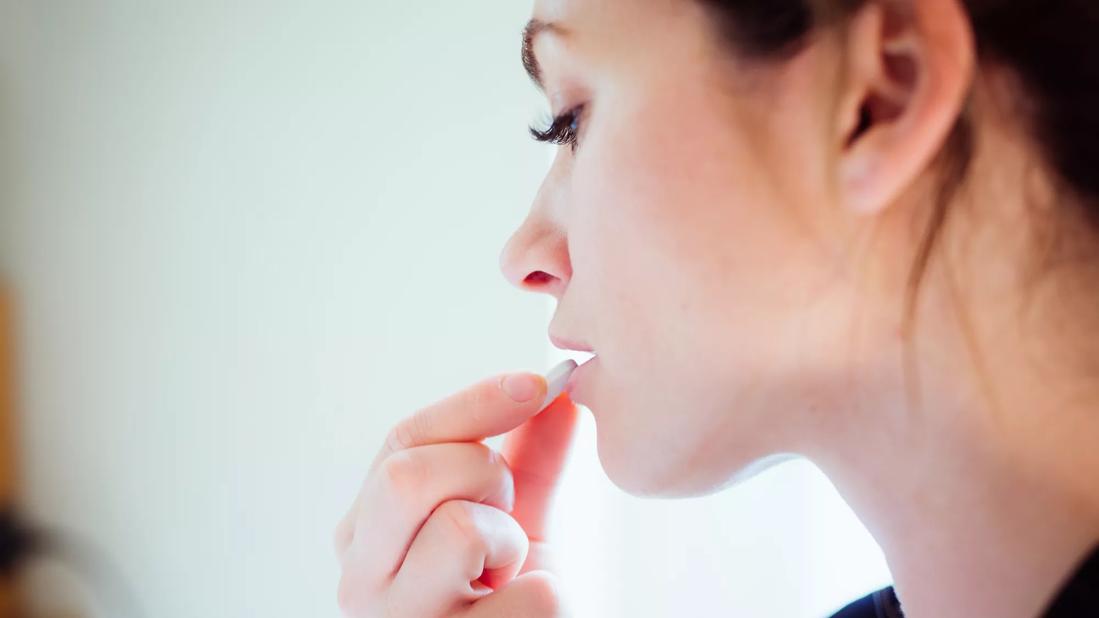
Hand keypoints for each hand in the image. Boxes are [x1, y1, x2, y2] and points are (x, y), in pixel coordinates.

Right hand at [333, 371, 580, 616]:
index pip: (402, 441)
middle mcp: (361, 578)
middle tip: (506, 508)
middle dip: (481, 473)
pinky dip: (547, 593)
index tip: (537, 384)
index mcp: (366, 532)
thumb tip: (560, 389)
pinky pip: (528, 596)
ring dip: (511, 541)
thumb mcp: (514, 517)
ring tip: (506, 571)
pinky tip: (523, 608)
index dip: (475, 404)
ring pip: (460, 531)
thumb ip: (530, 455)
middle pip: (406, 477)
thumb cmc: (508, 593)